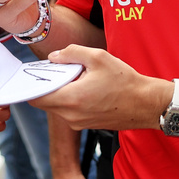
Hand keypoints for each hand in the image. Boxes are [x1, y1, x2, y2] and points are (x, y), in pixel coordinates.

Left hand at [32, 45, 164, 131]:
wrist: (146, 104)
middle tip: (58, 69)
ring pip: (58, 107)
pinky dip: (71, 99)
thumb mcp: (98, 57)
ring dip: (61, 92)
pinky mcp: (87, 125)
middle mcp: (71, 115)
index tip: (34, 73)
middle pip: (46, 102)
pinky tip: (86, 86)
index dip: (32, 85)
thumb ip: (71, 53)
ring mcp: (79, 122)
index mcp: (71, 99)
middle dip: (48, 86)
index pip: (36, 97)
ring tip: (78, 76)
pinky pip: (70, 111)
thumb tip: (54, 57)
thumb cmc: (124, 81)